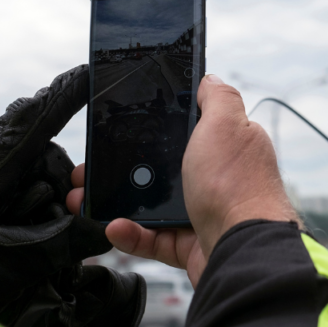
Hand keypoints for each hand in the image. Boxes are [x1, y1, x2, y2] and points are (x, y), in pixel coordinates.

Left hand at [0, 65, 145, 326]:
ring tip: (22, 247)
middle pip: (39, 156)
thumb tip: (105, 228)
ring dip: (37, 206)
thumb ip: (64, 243)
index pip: (34, 117)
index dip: (67, 93)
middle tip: (56, 234)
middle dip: (57, 192)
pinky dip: (17, 207)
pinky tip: (10, 240)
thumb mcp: (12, 265)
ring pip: (25, 172)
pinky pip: (2, 181)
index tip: (91, 72)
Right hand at [66, 74, 297, 285]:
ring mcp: (201, 213)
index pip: (184, 132)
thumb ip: (217, 97)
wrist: (242, 248)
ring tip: (85, 199)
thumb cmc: (236, 185)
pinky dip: (130, 233)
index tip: (121, 131)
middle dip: (122, 169)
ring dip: (115, 202)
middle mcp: (215, 179)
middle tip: (91, 168)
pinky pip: (151, 238)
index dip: (152, 130)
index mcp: (223, 147)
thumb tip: (209, 79)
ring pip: (149, 205)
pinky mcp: (189, 245)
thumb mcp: (226, 123)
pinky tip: (113, 225)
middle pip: (160, 170)